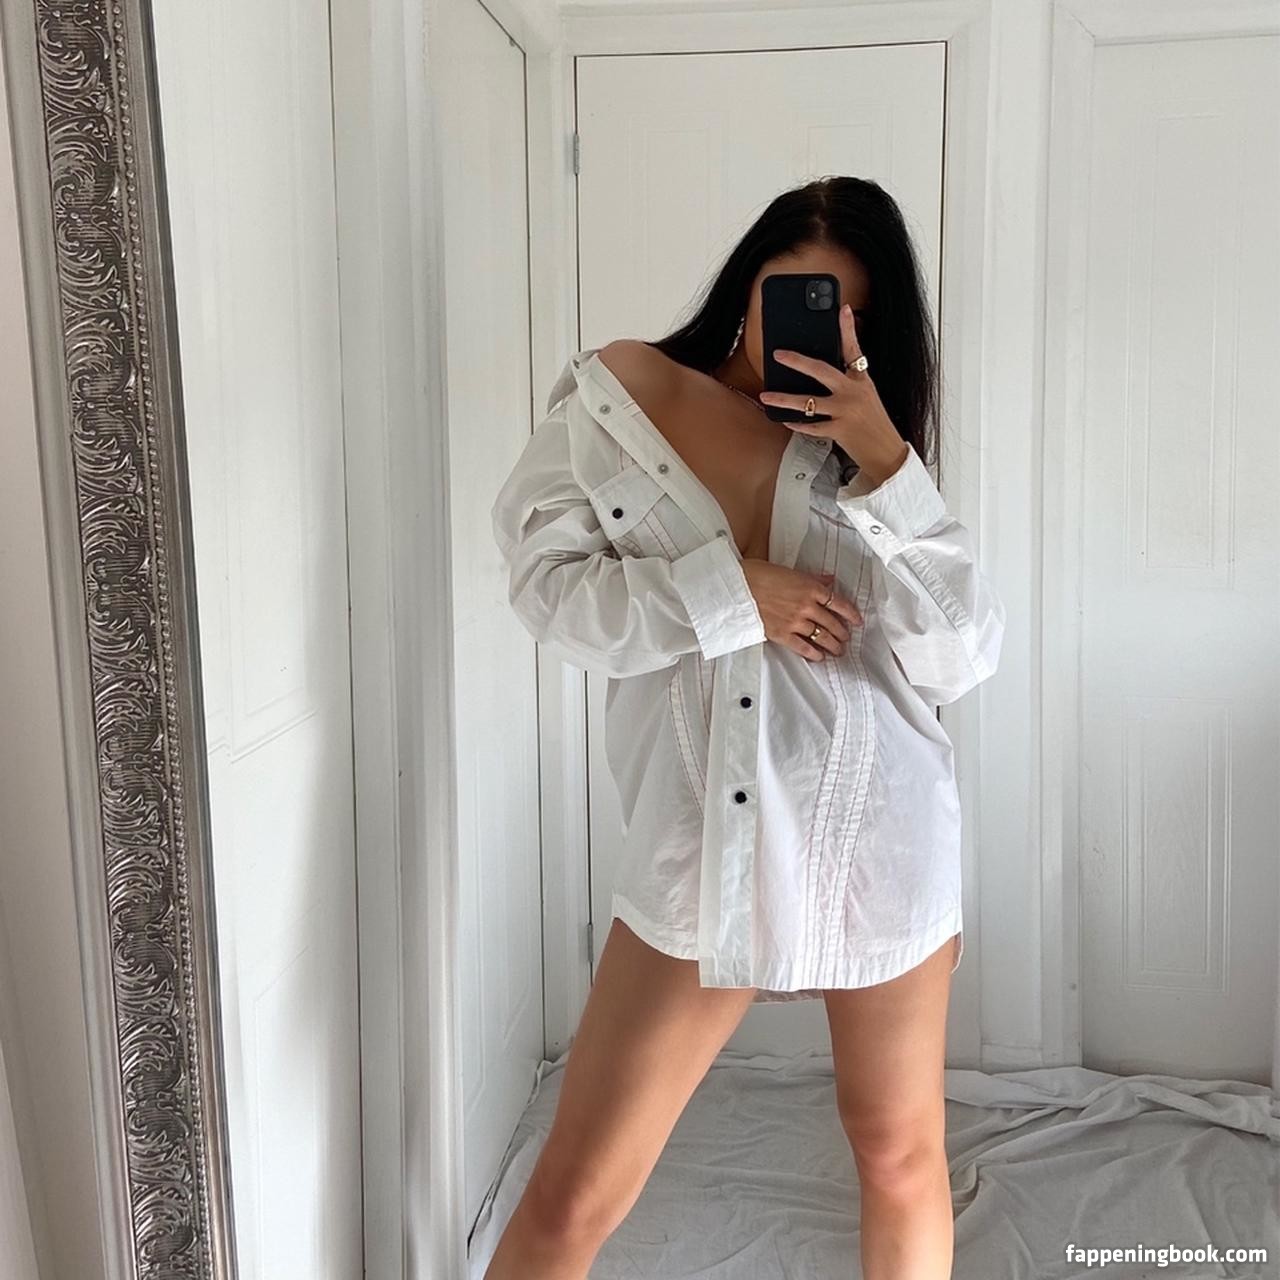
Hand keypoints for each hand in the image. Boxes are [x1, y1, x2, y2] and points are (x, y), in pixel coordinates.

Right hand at [740, 560, 861, 660]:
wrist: (737, 587)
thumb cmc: (758, 574)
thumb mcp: (790, 571)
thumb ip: (812, 578)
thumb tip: (829, 580)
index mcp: (810, 587)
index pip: (838, 602)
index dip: (851, 613)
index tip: (857, 620)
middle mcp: (806, 605)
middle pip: (832, 623)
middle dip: (842, 633)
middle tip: (846, 638)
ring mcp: (795, 621)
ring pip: (821, 637)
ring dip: (832, 646)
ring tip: (838, 650)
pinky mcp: (782, 634)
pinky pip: (803, 647)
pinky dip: (813, 654)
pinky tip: (819, 657)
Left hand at [757, 303, 909, 485]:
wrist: (886, 452)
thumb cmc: (872, 423)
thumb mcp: (865, 397)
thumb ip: (848, 383)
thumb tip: (819, 372)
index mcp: (862, 380)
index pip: (854, 349)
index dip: (848, 328)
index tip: (842, 309)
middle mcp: (854, 392)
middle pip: (822, 370)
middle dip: (797, 361)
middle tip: (778, 354)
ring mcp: (846, 411)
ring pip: (808, 402)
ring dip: (784, 399)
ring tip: (766, 396)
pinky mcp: (840, 430)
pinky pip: (812, 426)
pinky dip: (798, 424)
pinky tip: (786, 421)